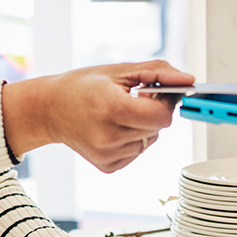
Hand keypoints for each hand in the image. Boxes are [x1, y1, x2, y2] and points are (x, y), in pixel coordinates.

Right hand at [2, 61, 193, 172]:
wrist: (48, 109)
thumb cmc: (82, 86)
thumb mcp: (119, 70)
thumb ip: (157, 72)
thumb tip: (189, 80)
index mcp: (111, 108)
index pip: (162, 116)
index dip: (166, 102)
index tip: (157, 92)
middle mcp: (108, 136)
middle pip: (158, 129)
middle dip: (154, 112)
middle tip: (135, 99)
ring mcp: (107, 154)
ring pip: (150, 141)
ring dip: (143, 126)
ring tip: (118, 113)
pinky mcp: (107, 166)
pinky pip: (136, 152)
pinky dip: (132, 139)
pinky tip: (112, 128)